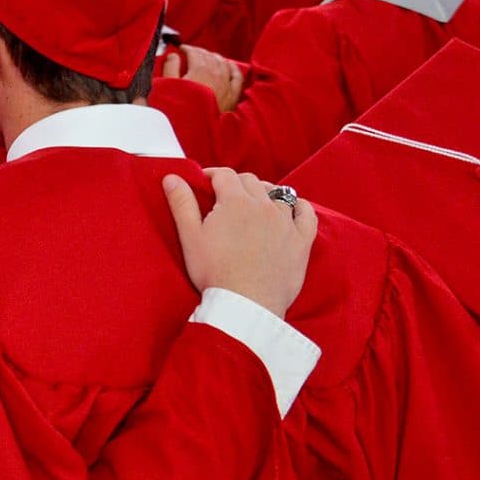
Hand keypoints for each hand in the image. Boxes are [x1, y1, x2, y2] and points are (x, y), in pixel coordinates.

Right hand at [161, 43, 245, 109]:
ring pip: (223, 63)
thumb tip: (174, 55)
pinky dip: (232, 68)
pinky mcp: (233, 96)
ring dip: (214, 57)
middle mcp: (216, 74)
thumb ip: (170, 68)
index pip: (195, 52)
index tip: (181, 48)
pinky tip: (228, 65)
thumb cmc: (179, 110)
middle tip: (191, 52)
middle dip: (199, 51)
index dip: (187, 48)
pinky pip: (237, 76)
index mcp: (200, 70)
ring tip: (207, 57)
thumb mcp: (168, 87)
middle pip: (209, 56)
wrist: (194, 132)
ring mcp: (226, 85)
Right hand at [164, 167, 316, 317]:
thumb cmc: (214, 272)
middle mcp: (264, 205)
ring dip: (264, 193)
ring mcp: (286, 222)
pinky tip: (292, 209)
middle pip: (251, 181)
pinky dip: (300, 207)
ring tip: (253, 204)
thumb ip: (182, 204)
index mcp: (235, 202)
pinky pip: (307, 214)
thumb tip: (172, 177)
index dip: (212, 175)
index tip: (204, 183)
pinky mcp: (301, 241)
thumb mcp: (190, 238)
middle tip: (224, 197)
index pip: (224, 175)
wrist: (246, 304)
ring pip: (278, 193)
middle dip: (236, 183)